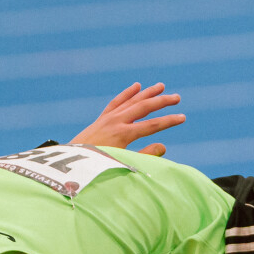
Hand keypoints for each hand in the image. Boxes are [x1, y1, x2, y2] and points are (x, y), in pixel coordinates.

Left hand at [70, 82, 185, 156]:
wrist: (70, 164)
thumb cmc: (97, 167)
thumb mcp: (121, 164)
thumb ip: (143, 157)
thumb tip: (163, 146)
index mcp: (123, 135)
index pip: (152, 125)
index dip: (169, 121)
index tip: (183, 117)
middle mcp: (116, 122)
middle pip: (143, 107)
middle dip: (161, 102)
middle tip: (177, 97)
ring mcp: (108, 118)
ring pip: (131, 101)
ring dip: (147, 93)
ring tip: (161, 86)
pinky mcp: (101, 118)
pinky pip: (116, 102)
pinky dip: (127, 93)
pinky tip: (137, 86)